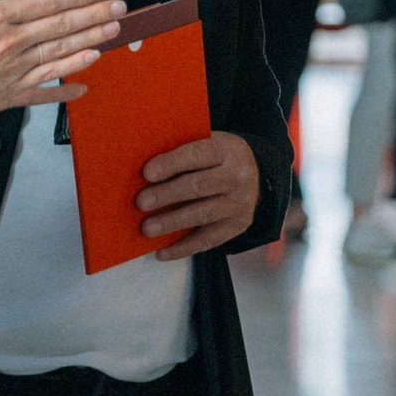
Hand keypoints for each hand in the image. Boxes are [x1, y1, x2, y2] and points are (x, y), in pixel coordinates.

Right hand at [0, 0, 127, 129]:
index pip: (47, 3)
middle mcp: (14, 44)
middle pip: (62, 27)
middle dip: (95, 16)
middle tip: (120, 8)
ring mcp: (18, 71)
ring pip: (62, 54)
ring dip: (90, 43)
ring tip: (113, 33)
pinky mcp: (14, 94)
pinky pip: (47, 91)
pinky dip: (66, 87)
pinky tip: (86, 84)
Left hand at [137, 129, 262, 259]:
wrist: (254, 174)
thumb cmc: (215, 158)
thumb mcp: (206, 143)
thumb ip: (181, 151)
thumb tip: (143, 171)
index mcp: (226, 149)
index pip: (197, 155)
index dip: (171, 164)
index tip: (147, 173)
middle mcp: (238, 176)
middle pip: (199, 186)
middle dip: (168, 194)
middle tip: (141, 203)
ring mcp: (240, 203)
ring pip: (203, 214)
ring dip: (172, 222)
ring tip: (147, 228)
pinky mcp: (238, 225)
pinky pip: (208, 240)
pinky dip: (183, 248)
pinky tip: (162, 252)